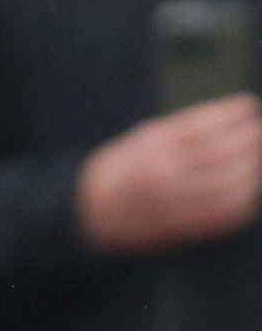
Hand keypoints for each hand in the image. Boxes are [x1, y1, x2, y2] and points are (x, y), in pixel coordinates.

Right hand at [77, 96, 261, 256]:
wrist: (87, 214)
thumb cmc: (116, 172)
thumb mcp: (138, 140)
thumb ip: (180, 130)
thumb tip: (225, 118)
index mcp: (150, 148)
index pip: (202, 126)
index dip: (231, 114)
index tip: (249, 105)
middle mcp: (165, 174)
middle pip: (223, 152)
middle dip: (250, 139)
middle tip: (259, 131)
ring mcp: (177, 202)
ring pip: (232, 182)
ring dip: (253, 167)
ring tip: (258, 156)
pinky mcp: (186, 225)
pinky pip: (227, 211)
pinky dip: (246, 196)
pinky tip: (249, 184)